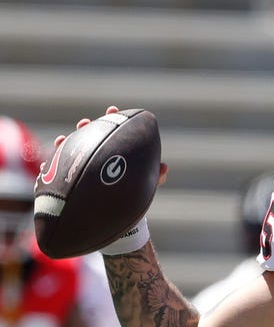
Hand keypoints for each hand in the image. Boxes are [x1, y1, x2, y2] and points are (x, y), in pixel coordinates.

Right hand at [50, 105, 168, 185]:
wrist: (115, 216)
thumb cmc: (132, 196)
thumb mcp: (145, 187)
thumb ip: (156, 177)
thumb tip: (164, 167)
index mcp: (117, 153)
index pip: (115, 132)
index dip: (113, 119)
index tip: (112, 110)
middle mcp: (100, 156)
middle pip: (93, 137)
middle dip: (89, 127)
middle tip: (85, 122)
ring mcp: (86, 165)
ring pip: (76, 149)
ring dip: (71, 140)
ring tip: (65, 138)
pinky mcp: (73, 177)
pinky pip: (62, 166)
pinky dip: (58, 157)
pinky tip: (57, 150)